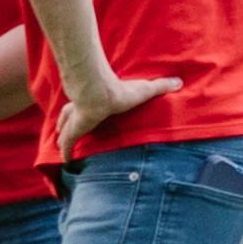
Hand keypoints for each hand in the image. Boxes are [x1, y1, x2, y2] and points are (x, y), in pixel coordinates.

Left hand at [58, 65, 177, 152]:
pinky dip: (65, 154)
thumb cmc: (120, 91)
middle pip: (71, 116)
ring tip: (62, 142)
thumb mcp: (145, 89)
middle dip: (69, 121)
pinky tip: (66, 162)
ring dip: (63, 135)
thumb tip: (180, 81)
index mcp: (96, 101)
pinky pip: (66, 146)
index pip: (91, 103)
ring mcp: (74, 122)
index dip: (89, 107)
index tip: (90, 110)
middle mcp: (82, 110)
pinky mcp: (72, 133)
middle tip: (68, 128)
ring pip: (65, 129)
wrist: (100, 94)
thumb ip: (161, 86)